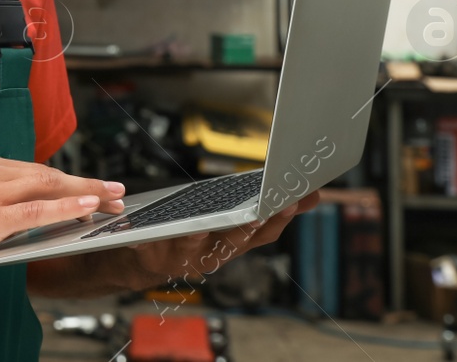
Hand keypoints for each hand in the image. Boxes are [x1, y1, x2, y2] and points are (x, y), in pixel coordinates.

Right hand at [0, 155, 125, 288]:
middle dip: (86, 184)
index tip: (93, 188)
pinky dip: (65, 207)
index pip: (36, 172)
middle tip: (115, 192)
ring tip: (111, 200)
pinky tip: (86, 208)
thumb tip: (34, 214)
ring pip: (49, 187)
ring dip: (85, 193)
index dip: (70, 181)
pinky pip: (37, 210)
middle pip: (48, 175)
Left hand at [114, 191, 320, 290]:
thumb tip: (311, 195)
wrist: (145, 261)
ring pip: (196, 247)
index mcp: (232, 244)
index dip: (281, 219)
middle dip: (249, 227)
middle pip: (235, 242)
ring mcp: (184, 258)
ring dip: (203, 235)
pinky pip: (154, 247)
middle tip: (264, 210)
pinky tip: (153, 231)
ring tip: (204, 223)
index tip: (295, 199)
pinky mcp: (155, 255)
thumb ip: (267, 210)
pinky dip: (153, 240)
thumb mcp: (231, 223)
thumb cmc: (192, 237)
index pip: (263, 234)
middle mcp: (213, 255)